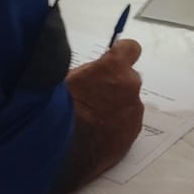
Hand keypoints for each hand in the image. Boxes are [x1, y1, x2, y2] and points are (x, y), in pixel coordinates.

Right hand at [50, 40, 144, 193]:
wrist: (62, 145)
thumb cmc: (60, 108)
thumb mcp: (66, 78)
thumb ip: (88, 71)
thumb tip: (94, 72)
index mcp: (114, 68)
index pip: (130, 48)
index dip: (121, 54)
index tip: (114, 60)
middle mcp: (130, 87)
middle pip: (129, 79)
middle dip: (116, 85)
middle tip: (95, 96)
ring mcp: (134, 112)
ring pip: (129, 103)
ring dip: (117, 107)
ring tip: (93, 119)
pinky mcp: (133, 134)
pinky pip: (127, 123)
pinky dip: (117, 125)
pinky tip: (98, 132)